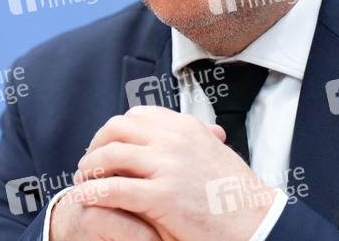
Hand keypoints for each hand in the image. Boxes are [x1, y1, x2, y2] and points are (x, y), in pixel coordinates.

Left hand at [70, 106, 274, 240]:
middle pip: (116, 129)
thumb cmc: (234, 196)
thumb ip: (190, 141)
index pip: (136, 116)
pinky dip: (93, 192)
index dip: (115, 132)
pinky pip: (113, 189)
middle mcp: (175, 139)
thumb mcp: (212, 154)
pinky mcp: (163, 196)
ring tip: (82, 184)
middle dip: (96, 146)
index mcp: (185, 127)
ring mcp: (168, 166)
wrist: (256, 222)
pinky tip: (85, 199)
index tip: (106, 149)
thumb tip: (167, 140)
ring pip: (110, 156)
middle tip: (88, 166)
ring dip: (89, 170)